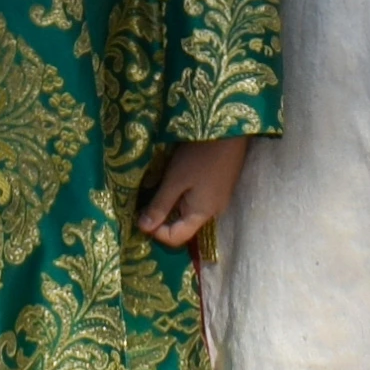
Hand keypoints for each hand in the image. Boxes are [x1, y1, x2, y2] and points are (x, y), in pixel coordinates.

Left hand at [137, 135, 251, 253]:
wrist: (229, 131)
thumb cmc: (199, 155)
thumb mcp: (175, 180)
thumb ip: (160, 205)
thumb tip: (143, 228)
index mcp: (201, 214)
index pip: (176, 238)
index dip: (156, 233)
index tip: (140, 216)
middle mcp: (213, 212)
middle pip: (184, 227)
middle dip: (162, 219)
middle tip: (144, 204)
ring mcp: (218, 199)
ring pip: (189, 212)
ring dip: (172, 206)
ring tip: (157, 191)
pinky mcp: (220, 187)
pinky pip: (197, 200)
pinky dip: (183, 196)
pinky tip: (175, 181)